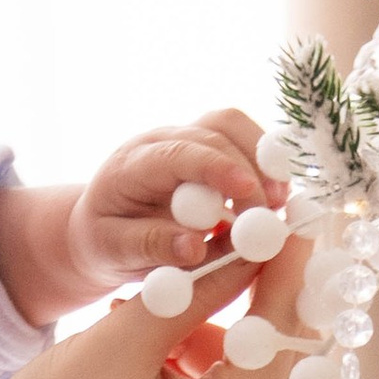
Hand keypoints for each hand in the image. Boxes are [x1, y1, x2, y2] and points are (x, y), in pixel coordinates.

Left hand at [0, 111, 285, 324]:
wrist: (99, 228)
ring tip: (279, 203)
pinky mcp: (206, 146)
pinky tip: (274, 196)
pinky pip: (241, 138)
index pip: (179, 153)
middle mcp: (159, 140)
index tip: (249, 191)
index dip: (217, 168)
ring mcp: (184, 138)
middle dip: (251, 169)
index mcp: (131, 165)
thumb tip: (195, 247)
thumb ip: (151, 247)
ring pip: (232, 125)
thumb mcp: (113, 253)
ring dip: (263, 159)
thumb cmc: (105, 242)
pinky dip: (264, 162)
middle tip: (273, 212)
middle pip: (214, 131)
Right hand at [0, 227, 310, 378]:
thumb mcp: (121, 342)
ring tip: (160, 305)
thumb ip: (195, 291)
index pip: (277, 345)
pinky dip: (198, 369)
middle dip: (256, 304)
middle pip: (271, 368)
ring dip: (217, 335)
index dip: (287, 277)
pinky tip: (157, 341)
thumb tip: (251, 243)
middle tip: (248, 245)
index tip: (289, 223)